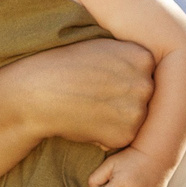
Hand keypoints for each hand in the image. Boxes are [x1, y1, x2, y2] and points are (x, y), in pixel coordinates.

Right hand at [12, 37, 154, 150]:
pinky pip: (122, 139)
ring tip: (89, 108)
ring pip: (135, 120)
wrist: (39, 91)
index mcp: (143, 56)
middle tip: (95, 96)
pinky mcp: (126, 134)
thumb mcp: (102, 47)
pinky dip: (106, 136)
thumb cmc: (64, 66)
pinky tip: (87, 122)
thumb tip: (146, 74)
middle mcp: (146, 82)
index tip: (104, 80)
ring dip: (116, 120)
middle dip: (124, 101)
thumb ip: (127, 58)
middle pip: (144, 97)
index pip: (145, 73)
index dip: (124, 80)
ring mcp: (137, 110)